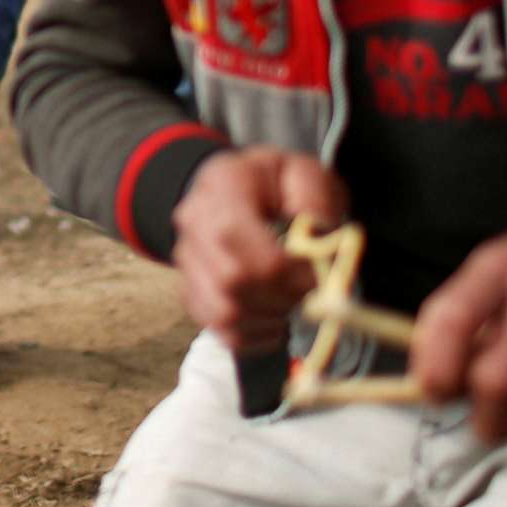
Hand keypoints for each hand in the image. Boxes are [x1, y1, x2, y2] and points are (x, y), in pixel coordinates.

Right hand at [171, 148, 347, 352]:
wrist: (239, 190)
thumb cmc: (277, 183)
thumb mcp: (305, 171)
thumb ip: (316, 199)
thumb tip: (318, 241)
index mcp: (221, 186)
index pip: (234, 236)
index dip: (281, 267)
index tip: (318, 275)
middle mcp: (194, 223)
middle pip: (229, 280)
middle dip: (281, 297)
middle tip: (309, 292)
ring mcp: (188, 261)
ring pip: (222, 312)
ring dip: (268, 318)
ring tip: (291, 302)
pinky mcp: (192, 292)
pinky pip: (219, 329)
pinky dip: (254, 335)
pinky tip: (274, 317)